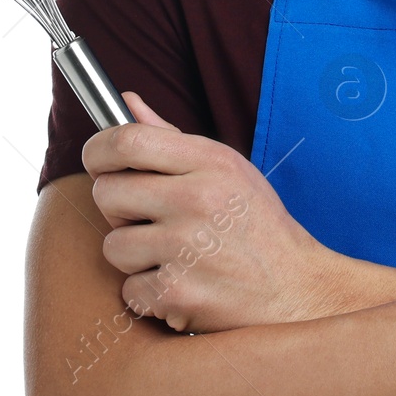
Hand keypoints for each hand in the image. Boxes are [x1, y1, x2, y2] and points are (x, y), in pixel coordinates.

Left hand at [81, 92, 350, 333]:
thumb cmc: (257, 226)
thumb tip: (126, 102)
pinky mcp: (178, 291)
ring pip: (113, 246)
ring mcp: (187, 247)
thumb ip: (171, 138)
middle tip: (150, 219)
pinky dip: (151, 294)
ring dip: (135, 257)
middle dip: (118, 210)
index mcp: (211, 162)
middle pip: (107, 193)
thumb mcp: (228, 170)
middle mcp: (198, 199)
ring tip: (174, 256)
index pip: (127, 140)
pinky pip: (130, 290)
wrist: (297, 289)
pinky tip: (184, 284)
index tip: (99, 162)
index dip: (98, 150)